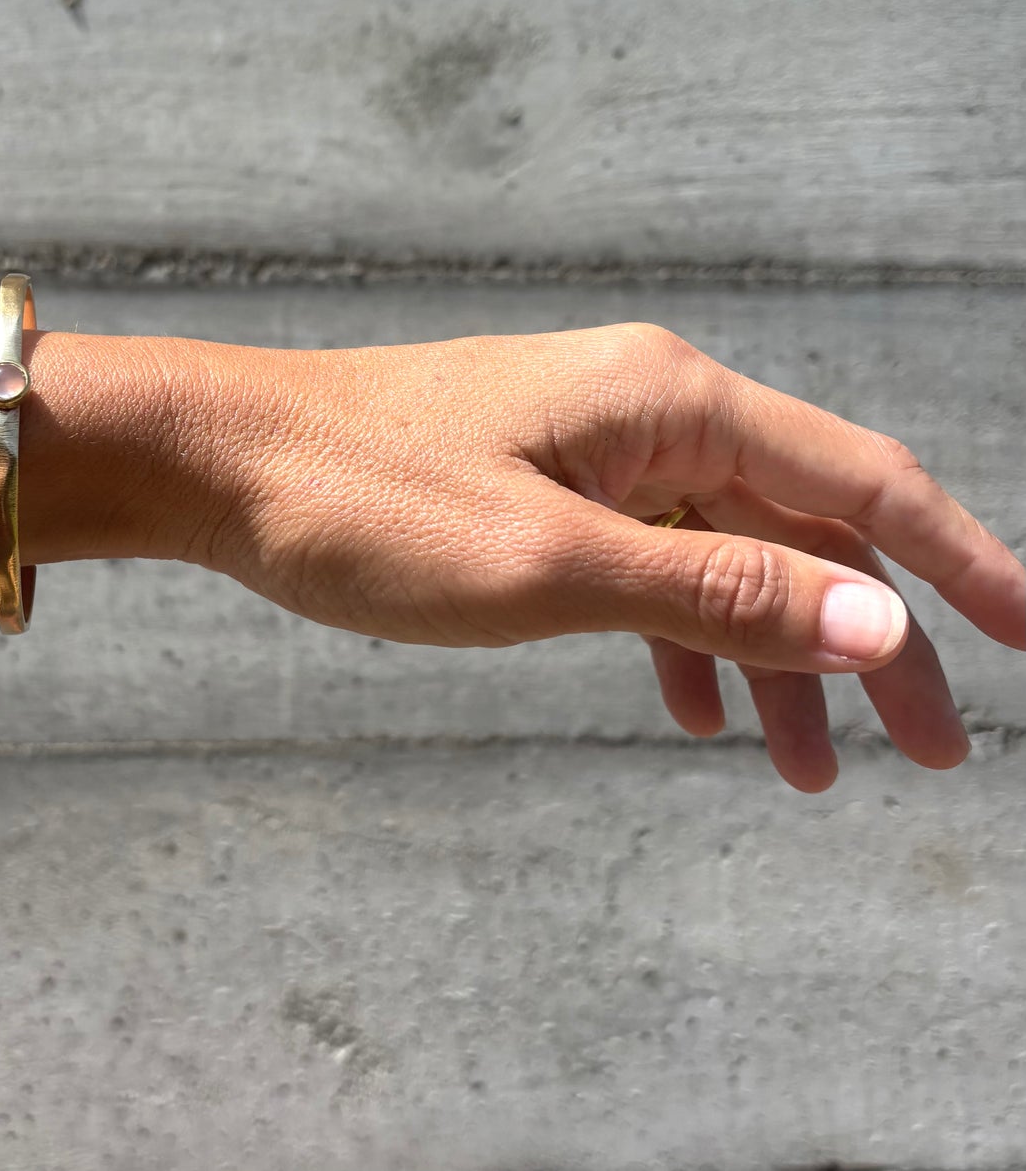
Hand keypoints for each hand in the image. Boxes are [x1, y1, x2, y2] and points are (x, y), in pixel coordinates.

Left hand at [190, 323, 1025, 791]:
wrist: (220, 459)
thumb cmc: (363, 499)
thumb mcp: (551, 567)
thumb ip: (716, 595)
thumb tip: (876, 623)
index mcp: (671, 401)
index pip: (860, 480)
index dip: (960, 562)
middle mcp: (647, 407)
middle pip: (799, 528)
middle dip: (867, 641)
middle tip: (933, 756)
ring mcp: (591, 444)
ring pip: (721, 555)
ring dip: (770, 657)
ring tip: (805, 770)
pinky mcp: (541, 482)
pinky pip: (646, 561)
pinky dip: (680, 636)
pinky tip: (693, 709)